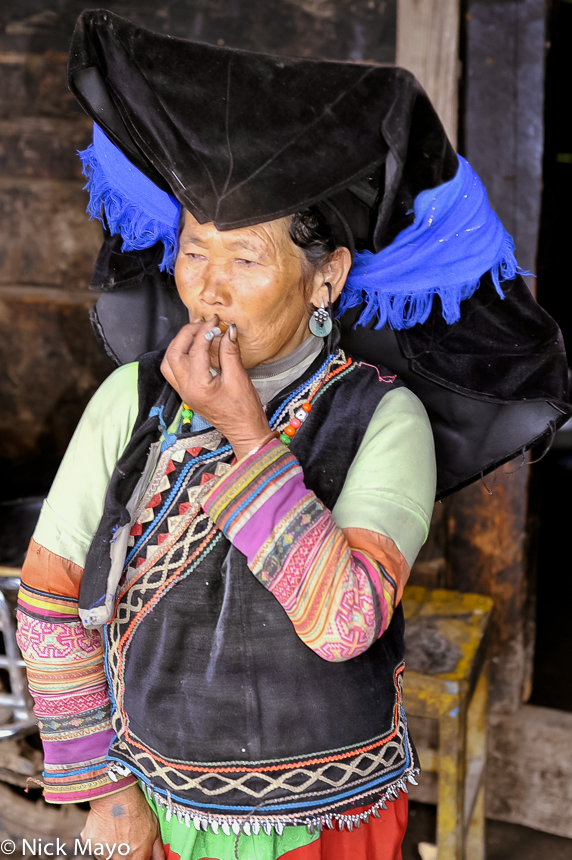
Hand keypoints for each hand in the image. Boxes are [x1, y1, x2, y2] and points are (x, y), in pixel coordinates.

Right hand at [80, 783, 164, 859]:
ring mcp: (103, 853)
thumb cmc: (136, 809)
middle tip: (125, 836)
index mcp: (137, 857)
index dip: (137, 855)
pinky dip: (99, 839)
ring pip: (107, 855)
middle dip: (123, 852)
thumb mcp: (155, 829)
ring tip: (115, 829)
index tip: (136, 848)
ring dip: (111, 846)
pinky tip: (105, 826)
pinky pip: (95, 846)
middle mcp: (120, 859)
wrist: (117, 795)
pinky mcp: (90, 844)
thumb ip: (156, 850)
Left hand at [161, 317, 271, 458]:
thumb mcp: (239, 377)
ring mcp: (184, 392)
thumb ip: (230, 352)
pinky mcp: (187, 393)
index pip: (196, 350)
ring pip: (169, 362)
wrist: (244, 431)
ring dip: (178, 344)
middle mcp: (186, 389)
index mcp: (198, 386)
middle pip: (175, 353)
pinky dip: (178, 355)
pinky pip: (173, 371)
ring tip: (195, 332)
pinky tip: (192, 348)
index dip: (206, 332)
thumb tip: (228, 330)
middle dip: (187, 334)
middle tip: (202, 323)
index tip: (216, 322)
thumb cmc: (244, 409)